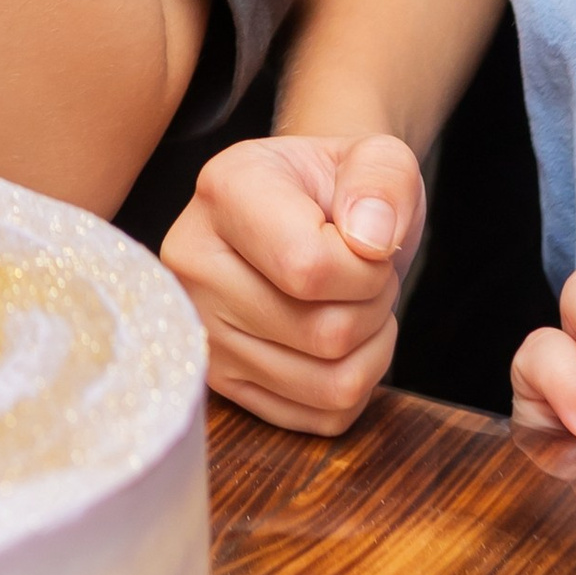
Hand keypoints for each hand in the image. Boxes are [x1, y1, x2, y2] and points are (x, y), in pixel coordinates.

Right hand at [161, 133, 424, 434]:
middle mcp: (192, 264)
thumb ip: (383, 179)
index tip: (367, 240)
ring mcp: (201, 331)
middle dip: (374, 305)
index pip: (308, 267)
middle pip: (323, 333)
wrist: (309, 216)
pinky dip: (356, 382)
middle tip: (361, 272)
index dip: (367, 268)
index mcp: (223, 192)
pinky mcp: (222, 383)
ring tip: (349, 301)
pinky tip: (338, 339)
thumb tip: (370, 239)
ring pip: (328, 383)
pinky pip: (322, 415)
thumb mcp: (377, 158)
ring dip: (369, 346)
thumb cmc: (340, 189)